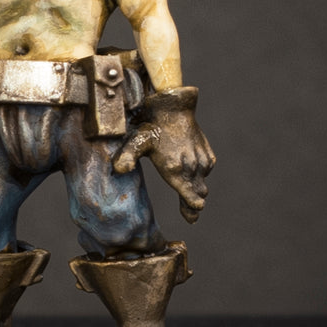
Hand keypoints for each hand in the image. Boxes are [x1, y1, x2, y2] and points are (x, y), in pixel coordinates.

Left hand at [113, 87, 215, 222]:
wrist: (173, 109)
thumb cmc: (152, 128)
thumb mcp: (136, 143)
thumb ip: (126, 157)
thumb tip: (119, 170)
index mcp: (175, 169)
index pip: (191, 197)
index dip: (191, 209)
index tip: (191, 217)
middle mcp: (191, 167)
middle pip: (198, 194)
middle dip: (193, 203)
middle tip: (189, 213)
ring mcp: (201, 161)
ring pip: (202, 184)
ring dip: (196, 189)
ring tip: (188, 193)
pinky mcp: (207, 155)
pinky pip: (206, 172)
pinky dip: (199, 174)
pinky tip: (189, 170)